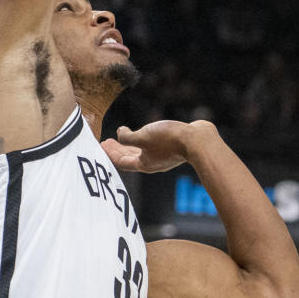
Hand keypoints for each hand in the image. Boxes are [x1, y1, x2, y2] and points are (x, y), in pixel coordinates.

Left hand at [101, 119, 217, 172]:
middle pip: (129, 158)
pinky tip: (146, 133)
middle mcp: (152, 163)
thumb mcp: (143, 136)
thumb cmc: (169, 140)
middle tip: (107, 143)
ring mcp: (163, 157)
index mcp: (143, 164)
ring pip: (141, 152)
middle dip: (117, 150)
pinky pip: (152, 146)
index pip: (120, 162)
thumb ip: (127, 137)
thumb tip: (119, 133)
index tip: (101, 146)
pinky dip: (143, 141)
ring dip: (130, 145)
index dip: (109, 154)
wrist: (198, 140)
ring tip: (123, 136)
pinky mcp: (172, 149)